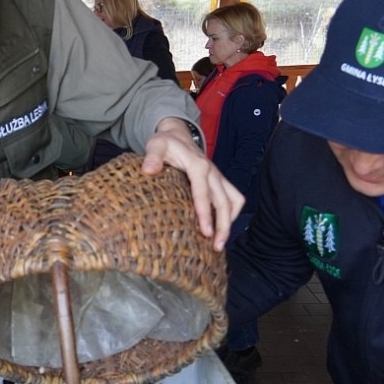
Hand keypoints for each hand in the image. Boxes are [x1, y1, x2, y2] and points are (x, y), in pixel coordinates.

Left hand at [142, 119, 244, 250]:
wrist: (178, 136)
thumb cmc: (165, 143)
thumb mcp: (156, 145)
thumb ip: (152, 157)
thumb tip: (148, 170)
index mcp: (198, 165)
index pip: (203, 193)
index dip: (205, 213)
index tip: (205, 233)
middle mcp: (212, 172)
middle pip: (224, 202)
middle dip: (222, 226)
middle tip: (215, 247)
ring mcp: (218, 177)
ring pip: (233, 201)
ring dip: (229, 222)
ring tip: (219, 244)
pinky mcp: (220, 182)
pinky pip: (234, 198)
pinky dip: (232, 214)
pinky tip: (222, 228)